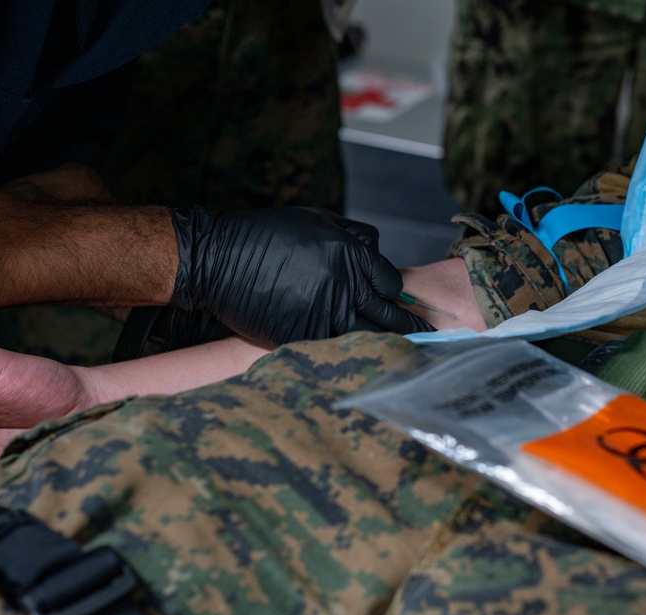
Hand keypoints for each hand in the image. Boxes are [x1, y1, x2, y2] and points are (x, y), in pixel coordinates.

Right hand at [170, 207, 433, 346]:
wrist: (219, 259)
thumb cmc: (266, 234)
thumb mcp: (317, 219)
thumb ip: (354, 237)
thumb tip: (378, 253)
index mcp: (352, 256)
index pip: (391, 283)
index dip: (394, 294)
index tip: (399, 305)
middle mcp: (344, 287)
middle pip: (389, 316)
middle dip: (409, 328)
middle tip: (426, 338)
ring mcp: (324, 315)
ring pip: (366, 339)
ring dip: (383, 348)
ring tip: (400, 358)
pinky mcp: (302, 337)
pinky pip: (332, 350)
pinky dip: (345, 357)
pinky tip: (357, 364)